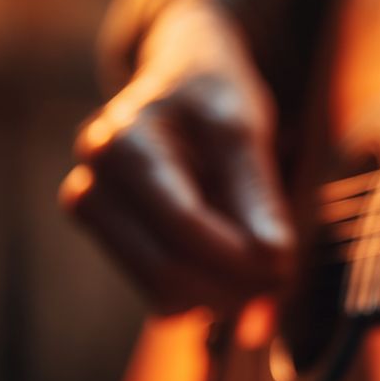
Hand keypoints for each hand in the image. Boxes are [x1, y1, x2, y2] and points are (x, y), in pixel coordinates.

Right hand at [60, 1, 294, 313]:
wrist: (180, 83)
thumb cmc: (213, 100)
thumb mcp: (243, 128)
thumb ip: (257, 192)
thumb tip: (275, 256)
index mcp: (123, 147)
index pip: (183, 223)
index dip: (238, 254)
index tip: (286, 261)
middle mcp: (93, 186)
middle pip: (169, 269)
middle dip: (234, 283)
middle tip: (285, 274)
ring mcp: (97, 221)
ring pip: (164, 294)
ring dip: (225, 296)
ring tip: (268, 271)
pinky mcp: (114, 247)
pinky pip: (163, 297)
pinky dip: (208, 296)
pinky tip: (237, 270)